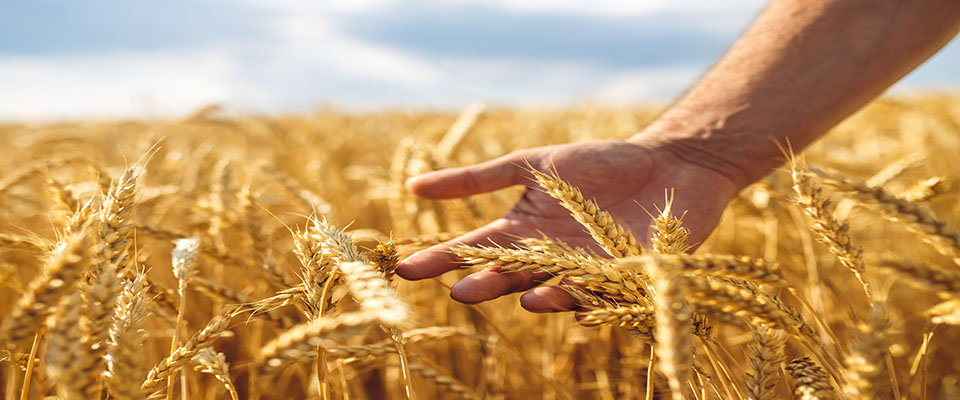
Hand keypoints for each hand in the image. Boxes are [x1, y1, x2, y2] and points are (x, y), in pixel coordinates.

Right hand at [395, 136, 740, 311]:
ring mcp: (582, 271)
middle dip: (485, 284)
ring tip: (520, 297)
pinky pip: (601, 294)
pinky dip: (587, 298)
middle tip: (459, 293)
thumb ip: (478, 179)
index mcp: (522, 230)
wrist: (668, 164)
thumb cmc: (599, 162)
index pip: (472, 249)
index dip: (440, 260)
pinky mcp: (623, 279)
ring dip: (537, 295)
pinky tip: (574, 304)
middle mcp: (546, 257)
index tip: (405, 269)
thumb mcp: (533, 164)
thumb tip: (414, 187)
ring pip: (552, 288)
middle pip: (508, 275)